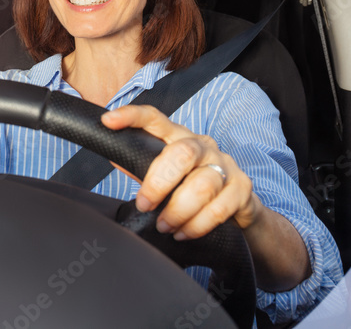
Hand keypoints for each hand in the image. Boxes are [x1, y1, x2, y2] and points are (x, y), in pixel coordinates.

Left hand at [101, 104, 262, 240]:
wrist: (238, 207)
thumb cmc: (192, 185)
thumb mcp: (165, 174)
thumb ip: (141, 166)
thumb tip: (114, 157)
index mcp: (179, 137)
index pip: (155, 118)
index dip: (132, 116)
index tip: (109, 121)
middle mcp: (203, 146)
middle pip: (182, 154)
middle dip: (159, 183)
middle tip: (145, 205)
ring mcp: (225, 165)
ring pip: (201, 186)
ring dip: (177, 212)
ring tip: (165, 226)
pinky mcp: (241, 188)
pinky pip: (217, 210)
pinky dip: (196, 226)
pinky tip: (183, 233)